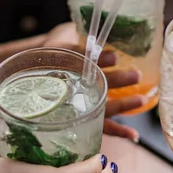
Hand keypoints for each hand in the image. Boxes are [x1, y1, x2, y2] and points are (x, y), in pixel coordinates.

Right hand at [44, 23, 143, 141]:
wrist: (32, 74)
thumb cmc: (56, 51)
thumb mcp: (62, 38)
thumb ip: (78, 39)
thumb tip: (99, 37)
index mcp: (62, 62)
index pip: (81, 59)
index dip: (99, 59)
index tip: (114, 56)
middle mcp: (68, 85)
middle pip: (92, 83)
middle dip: (116, 80)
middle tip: (136, 75)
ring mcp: (77, 103)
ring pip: (100, 105)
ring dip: (122, 104)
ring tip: (141, 100)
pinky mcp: (85, 117)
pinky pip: (102, 126)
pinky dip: (119, 130)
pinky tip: (134, 134)